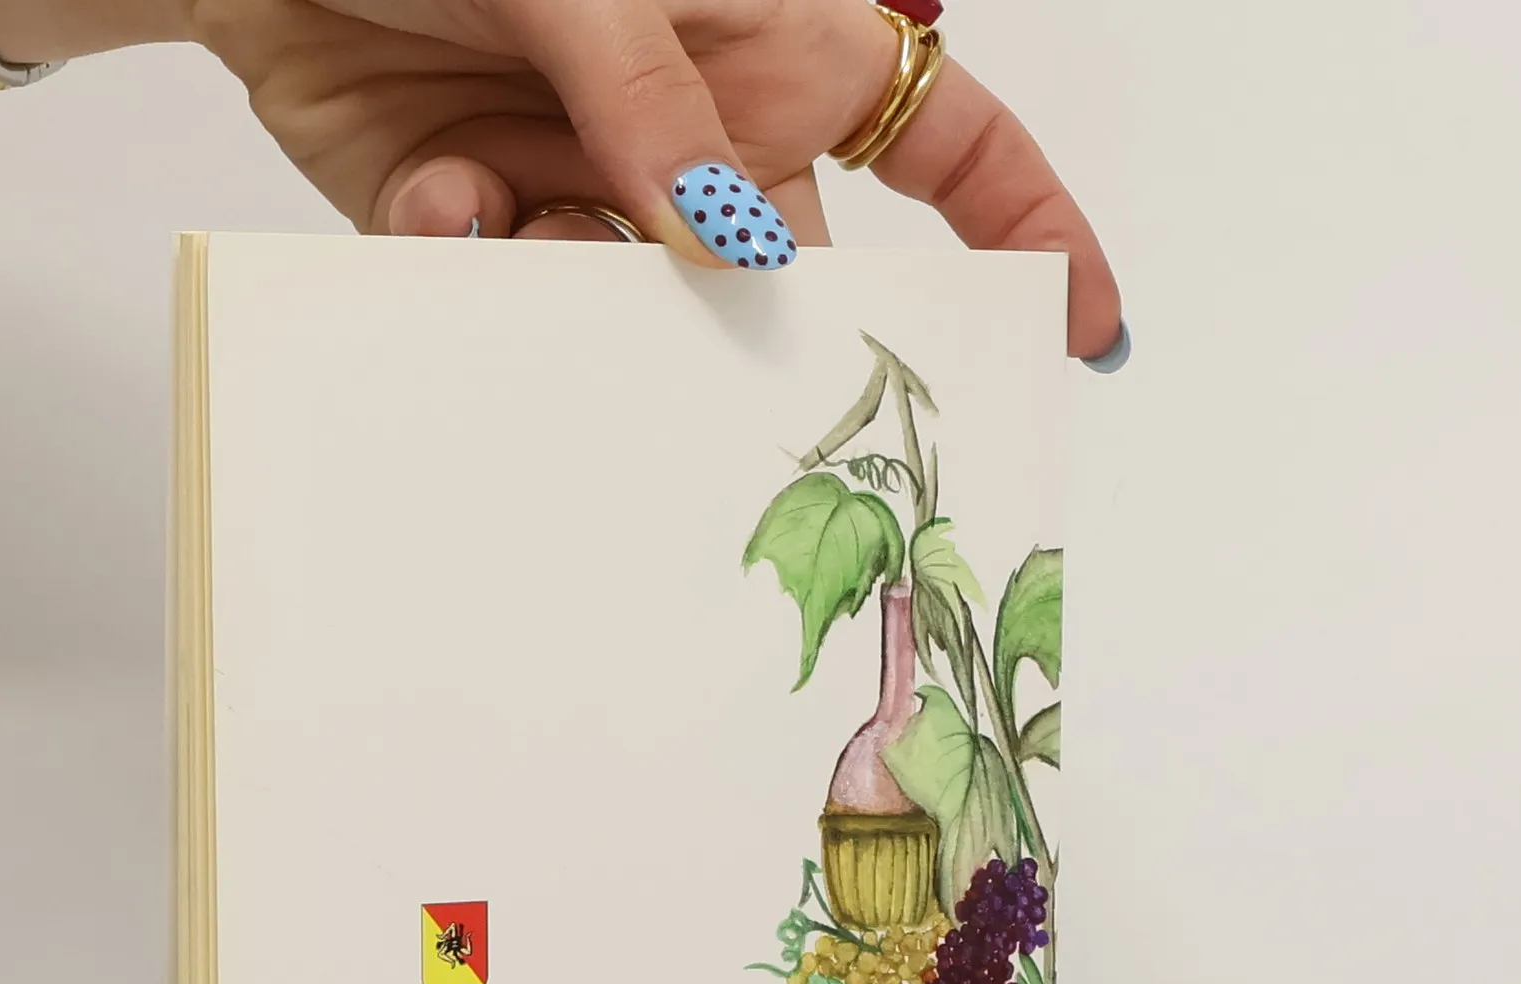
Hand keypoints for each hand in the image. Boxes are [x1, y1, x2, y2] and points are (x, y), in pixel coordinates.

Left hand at [184, 0, 1121, 358]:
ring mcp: (598, 194)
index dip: (1034, 231)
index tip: (1085, 323)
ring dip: (586, 297)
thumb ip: (656, 100)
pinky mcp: (491, 235)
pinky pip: (519, 304)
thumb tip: (728, 242)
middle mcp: (703, 138)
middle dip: (761, 342)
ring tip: (515, 217)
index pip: (950, 151)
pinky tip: (434, 195)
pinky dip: (475, 267)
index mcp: (778, 49)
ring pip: (644, 321)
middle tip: (731, 397)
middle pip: (788, 283)